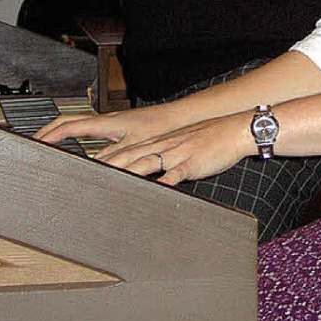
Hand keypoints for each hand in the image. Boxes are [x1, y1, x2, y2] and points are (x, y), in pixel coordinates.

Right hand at [35, 102, 188, 153]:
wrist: (178, 118)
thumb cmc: (161, 126)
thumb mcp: (134, 146)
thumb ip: (113, 158)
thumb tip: (94, 169)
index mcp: (106, 122)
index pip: (69, 124)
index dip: (49, 134)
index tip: (36, 143)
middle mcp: (107, 120)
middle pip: (70, 121)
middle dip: (50, 131)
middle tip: (37, 143)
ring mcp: (113, 122)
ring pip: (81, 124)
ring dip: (64, 133)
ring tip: (51, 146)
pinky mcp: (121, 127)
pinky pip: (92, 129)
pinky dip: (79, 136)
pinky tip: (82, 147)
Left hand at [91, 111, 253, 186]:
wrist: (235, 129)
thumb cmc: (210, 140)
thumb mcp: (182, 145)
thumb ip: (164, 160)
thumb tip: (148, 174)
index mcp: (159, 143)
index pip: (126, 151)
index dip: (105, 160)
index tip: (86, 170)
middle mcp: (163, 146)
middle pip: (129, 156)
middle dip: (107, 167)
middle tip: (86, 179)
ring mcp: (176, 154)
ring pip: (146, 162)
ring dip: (127, 172)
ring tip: (109, 183)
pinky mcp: (191, 163)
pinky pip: (175, 173)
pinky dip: (163, 181)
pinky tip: (154, 190)